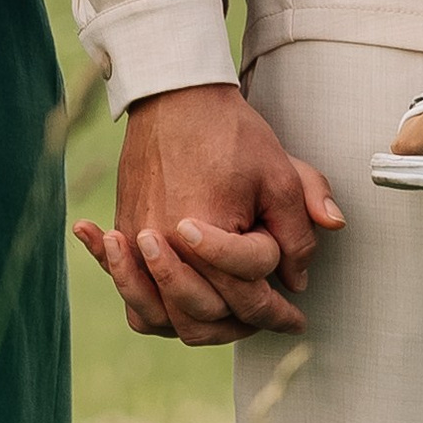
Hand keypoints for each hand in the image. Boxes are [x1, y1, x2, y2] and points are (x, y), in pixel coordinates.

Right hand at [74, 81, 345, 346]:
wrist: (175, 98)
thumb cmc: (229, 133)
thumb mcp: (282, 177)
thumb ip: (298, 232)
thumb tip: (298, 280)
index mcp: (209, 235)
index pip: (247, 295)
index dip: (279, 312)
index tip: (297, 320)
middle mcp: (167, 246)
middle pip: (203, 318)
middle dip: (243, 324)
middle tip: (269, 319)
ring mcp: (137, 243)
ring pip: (161, 317)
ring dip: (196, 324)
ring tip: (226, 319)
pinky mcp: (123, 233)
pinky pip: (126, 290)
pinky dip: (142, 301)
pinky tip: (164, 296)